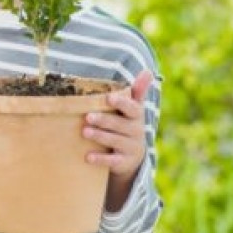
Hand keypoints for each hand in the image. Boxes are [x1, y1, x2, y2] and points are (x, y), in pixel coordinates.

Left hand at [84, 70, 151, 209]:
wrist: (132, 155)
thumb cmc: (126, 123)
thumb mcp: (133, 108)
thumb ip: (138, 91)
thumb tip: (148, 71)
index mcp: (136, 116)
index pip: (132, 108)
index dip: (122, 103)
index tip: (109, 97)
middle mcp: (136, 131)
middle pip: (120, 125)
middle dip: (104, 120)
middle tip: (88, 117)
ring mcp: (130, 147)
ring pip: (115, 141)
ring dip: (100, 136)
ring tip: (84, 131)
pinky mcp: (124, 162)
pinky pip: (112, 160)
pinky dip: (100, 159)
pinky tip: (88, 156)